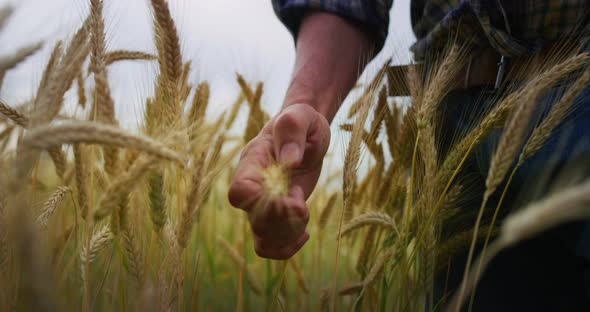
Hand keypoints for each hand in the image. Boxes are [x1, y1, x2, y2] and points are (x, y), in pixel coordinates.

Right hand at [228, 104, 330, 258]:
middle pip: (255, 220)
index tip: (290, 194)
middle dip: (285, 219)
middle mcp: (253, 186)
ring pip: (262, 238)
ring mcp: (263, 204)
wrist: (306, 131)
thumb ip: (292, 131)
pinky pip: (269, 246)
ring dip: (289, 234)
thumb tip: (289, 161)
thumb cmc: (302, 121)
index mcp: (253, 162)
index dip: (263, 202)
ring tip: (304, 210)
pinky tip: (304, 231)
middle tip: (302, 203)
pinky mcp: (276, 216)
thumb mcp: (301, 117)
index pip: (240, 192)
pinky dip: (286, 247)